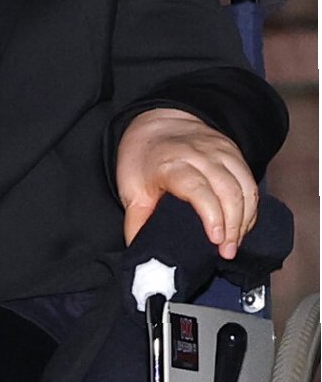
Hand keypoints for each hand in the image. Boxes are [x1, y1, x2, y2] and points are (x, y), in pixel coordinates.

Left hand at [116, 108, 257, 259]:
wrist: (157, 123)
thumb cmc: (143, 158)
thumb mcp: (131, 188)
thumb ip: (137, 223)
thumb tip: (144, 258)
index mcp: (170, 162)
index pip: (197, 188)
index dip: (211, 215)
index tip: (215, 239)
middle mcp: (198, 154)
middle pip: (227, 191)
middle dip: (233, 226)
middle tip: (226, 252)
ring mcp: (219, 151)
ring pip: (245, 188)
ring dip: (245, 220)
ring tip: (234, 243)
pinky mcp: (233, 152)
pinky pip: (250, 183)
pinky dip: (251, 208)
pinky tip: (242, 225)